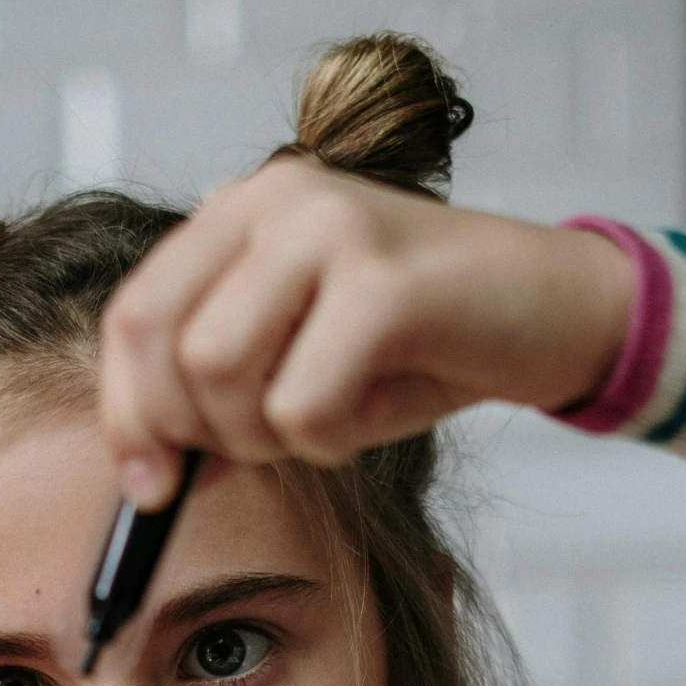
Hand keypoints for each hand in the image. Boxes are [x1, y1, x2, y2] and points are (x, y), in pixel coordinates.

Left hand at [99, 154, 635, 503]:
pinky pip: (302, 406)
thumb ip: (221, 395)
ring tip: (333, 418)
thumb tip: (152, 474)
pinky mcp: (384, 282)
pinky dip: (332, 442)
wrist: (557, 310)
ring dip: (271, 436)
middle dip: (201, 432)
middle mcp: (277, 199)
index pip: (133, 314)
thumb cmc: (425, 343)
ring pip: (220, 374)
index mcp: (243, 210)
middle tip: (268, 448)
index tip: (150, 485)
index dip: (128, 410)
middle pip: (165, 348)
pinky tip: (376, 414)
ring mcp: (330, 229)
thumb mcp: (303, 362)